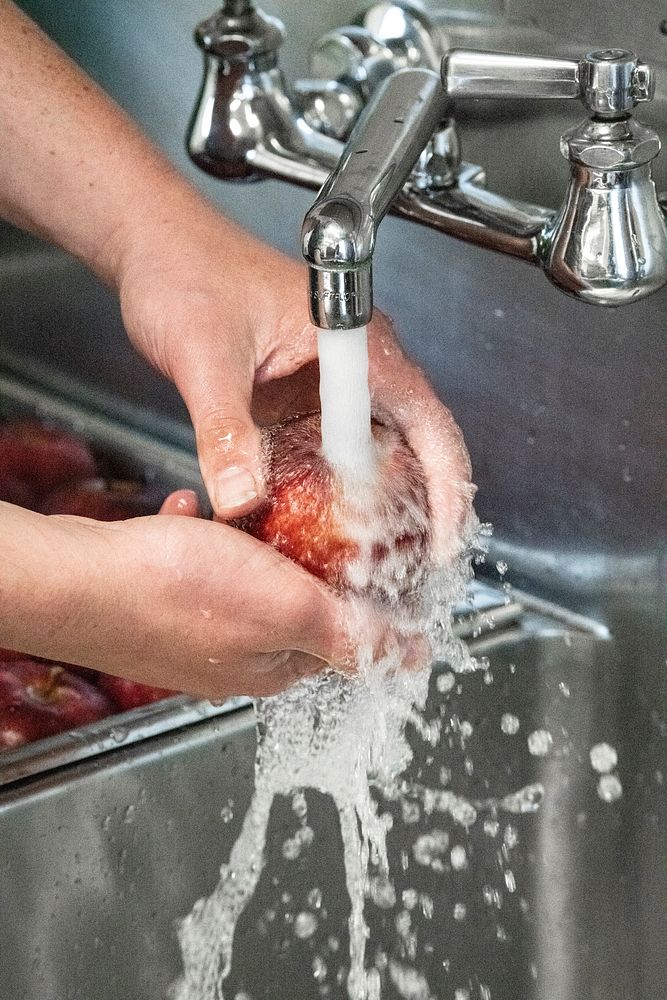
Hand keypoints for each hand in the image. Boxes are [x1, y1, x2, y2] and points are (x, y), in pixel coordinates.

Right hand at [0, 498, 349, 698]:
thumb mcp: (286, 608)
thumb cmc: (173, 593)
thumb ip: (349, 633)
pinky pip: (196, 563)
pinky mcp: (157, 602)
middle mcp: (233, 657)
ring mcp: (192, 631)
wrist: (75, 580)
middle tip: (297, 517)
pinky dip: (201, 534)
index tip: (362, 549)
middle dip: (297, 556)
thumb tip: (411, 659)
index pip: (341, 634)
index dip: (358, 589)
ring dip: (247, 540)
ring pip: (243, 576)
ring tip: (239, 514)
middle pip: (291, 601)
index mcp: (274, 666)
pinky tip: (189, 515)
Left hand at [116, 195, 472, 560]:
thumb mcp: (205, 354)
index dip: (447, 488)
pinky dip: (331, 495)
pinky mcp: (299, 401)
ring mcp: (327, 385)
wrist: (155, 250)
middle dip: (420, 510)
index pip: (429, 423)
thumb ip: (224, 427)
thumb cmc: (187, 270)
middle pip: (412, 447)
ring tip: (375, 563)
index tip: (446, 542)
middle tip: (413, 570)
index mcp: (357, 343)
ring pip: (371, 457)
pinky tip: (320, 532)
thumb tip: (240, 498)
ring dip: (377, 507)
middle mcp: (354, 366)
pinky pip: (328, 456)